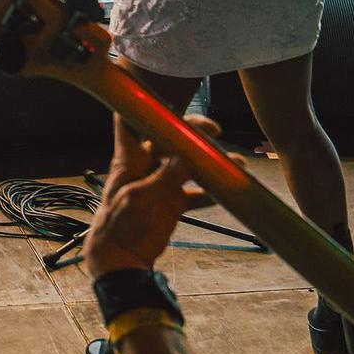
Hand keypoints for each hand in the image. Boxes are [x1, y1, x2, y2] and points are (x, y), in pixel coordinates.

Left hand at [84, 115, 219, 278]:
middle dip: (192, 131)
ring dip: (211, 162)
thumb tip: (187, 158)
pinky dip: (213, 192)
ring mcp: (162, 184)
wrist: (121, 258)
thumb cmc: (117, 225)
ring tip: (235, 163)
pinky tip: (230, 190)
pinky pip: (197, 193)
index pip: (129, 122)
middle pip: (169, 138)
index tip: (165, 95)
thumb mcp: (138, 199)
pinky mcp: (174, 203)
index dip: (142, 106)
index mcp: (130, 159)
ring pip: (189, 164)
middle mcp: (147, 166)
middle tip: (214, 130)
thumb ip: (162, 179)